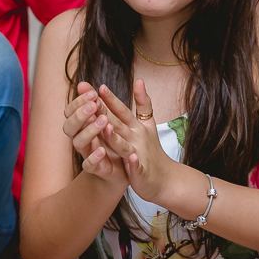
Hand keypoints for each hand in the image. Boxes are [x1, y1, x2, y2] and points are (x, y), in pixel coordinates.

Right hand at [63, 82, 125, 184]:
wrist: (125, 167)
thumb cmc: (115, 139)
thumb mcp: (111, 118)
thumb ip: (100, 102)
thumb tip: (85, 82)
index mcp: (83, 125)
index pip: (70, 111)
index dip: (78, 102)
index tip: (93, 94)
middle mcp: (81, 138)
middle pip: (69, 126)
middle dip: (80, 115)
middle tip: (94, 105)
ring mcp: (87, 153)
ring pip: (78, 143)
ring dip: (89, 131)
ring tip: (103, 122)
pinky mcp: (96, 168)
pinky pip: (89, 165)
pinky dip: (94, 157)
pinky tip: (102, 150)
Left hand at [98, 80, 177, 204]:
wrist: (165, 177)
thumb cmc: (152, 150)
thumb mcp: (148, 124)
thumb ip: (143, 103)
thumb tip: (139, 80)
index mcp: (136, 127)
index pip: (121, 110)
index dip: (111, 99)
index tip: (99, 86)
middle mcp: (137, 137)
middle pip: (119, 123)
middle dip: (106, 112)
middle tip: (93, 100)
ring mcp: (139, 153)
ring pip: (125, 144)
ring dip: (116, 136)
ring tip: (105, 127)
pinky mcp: (141, 170)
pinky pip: (136, 166)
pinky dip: (134, 163)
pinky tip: (130, 159)